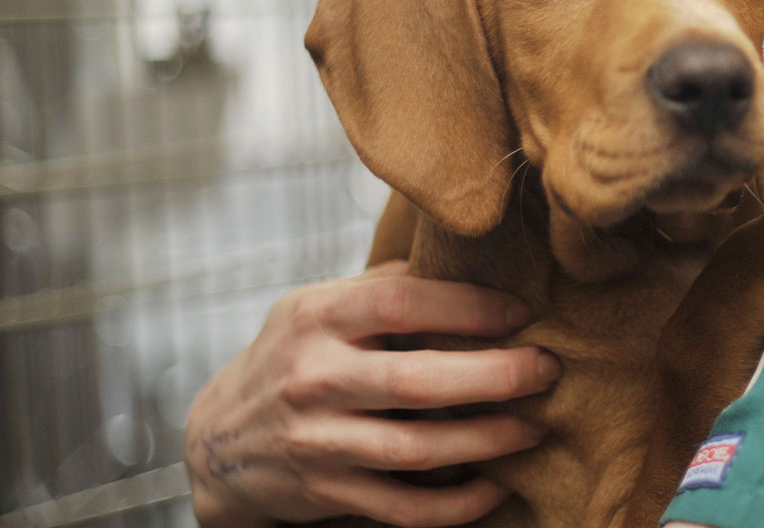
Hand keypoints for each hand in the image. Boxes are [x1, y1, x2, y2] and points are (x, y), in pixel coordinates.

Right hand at [184, 261, 561, 526]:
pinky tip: (494, 487)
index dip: (469, 306)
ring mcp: (317, 441)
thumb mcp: (315, 306)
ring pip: (416, 450)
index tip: (521, 312)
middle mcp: (313, 379)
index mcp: (316, 318)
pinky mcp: (325, 493)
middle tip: (547, 370)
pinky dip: (455, 505)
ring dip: (487, 441)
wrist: (216, 441)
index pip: (402, 303)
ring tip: (533, 428)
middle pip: (417, 381)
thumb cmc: (290, 357)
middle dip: (496, 376)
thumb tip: (468, 259)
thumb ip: (382, 287)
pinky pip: (402, 507)